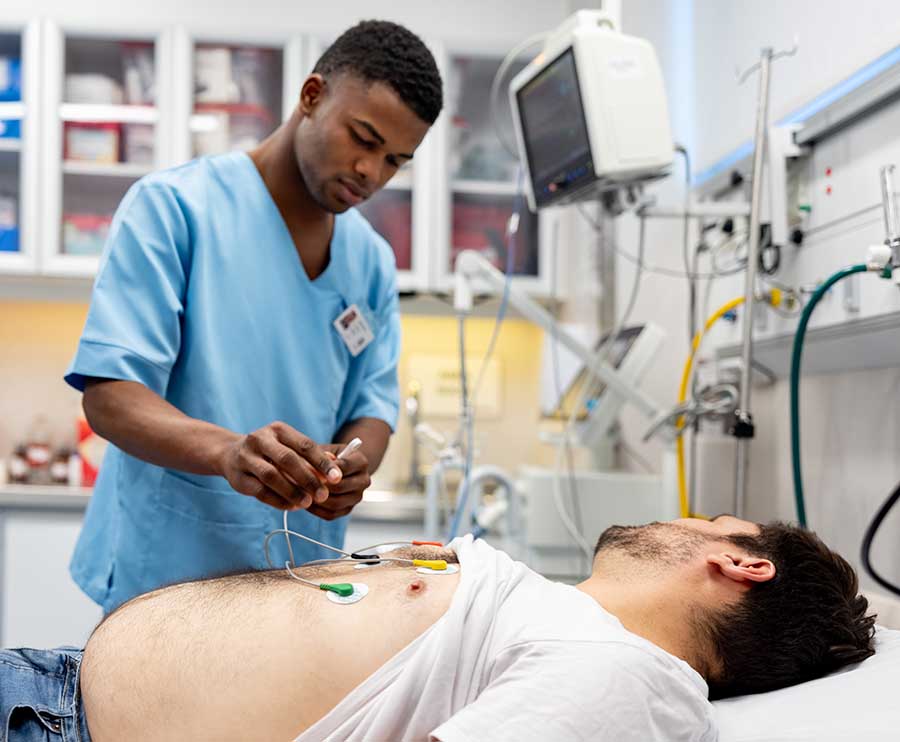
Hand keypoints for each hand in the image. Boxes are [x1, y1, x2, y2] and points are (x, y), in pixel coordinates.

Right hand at [218, 421, 342, 510]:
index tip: (337, 478)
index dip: (322, 462)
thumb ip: (310, 456)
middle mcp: (260, 439)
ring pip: (271, 476)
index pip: (304, 445)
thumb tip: (336, 466)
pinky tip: (292, 506)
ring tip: (307, 503)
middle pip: (287, 459)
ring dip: (292, 491)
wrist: (230, 454)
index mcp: (278, 429)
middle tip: (323, 494)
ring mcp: (246, 458)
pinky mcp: (238, 478)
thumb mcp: (289, 446)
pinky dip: (278, 500)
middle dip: (308, 479)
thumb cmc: (269, 451)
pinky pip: (260, 491)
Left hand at [306, 443, 370, 520]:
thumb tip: (313, 466)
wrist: (337, 468)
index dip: (326, 469)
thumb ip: (321, 456)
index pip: (344, 467)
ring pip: (336, 503)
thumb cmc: (330, 457)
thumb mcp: (326, 450)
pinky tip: (306, 502)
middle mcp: (364, 480)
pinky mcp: (348, 509)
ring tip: (301, 493)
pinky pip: (331, 514)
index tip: (308, 469)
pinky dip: (316, 510)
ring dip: (317, 499)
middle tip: (301, 483)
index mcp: (361, 462)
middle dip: (319, 486)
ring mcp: (357, 497)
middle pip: (341, 487)